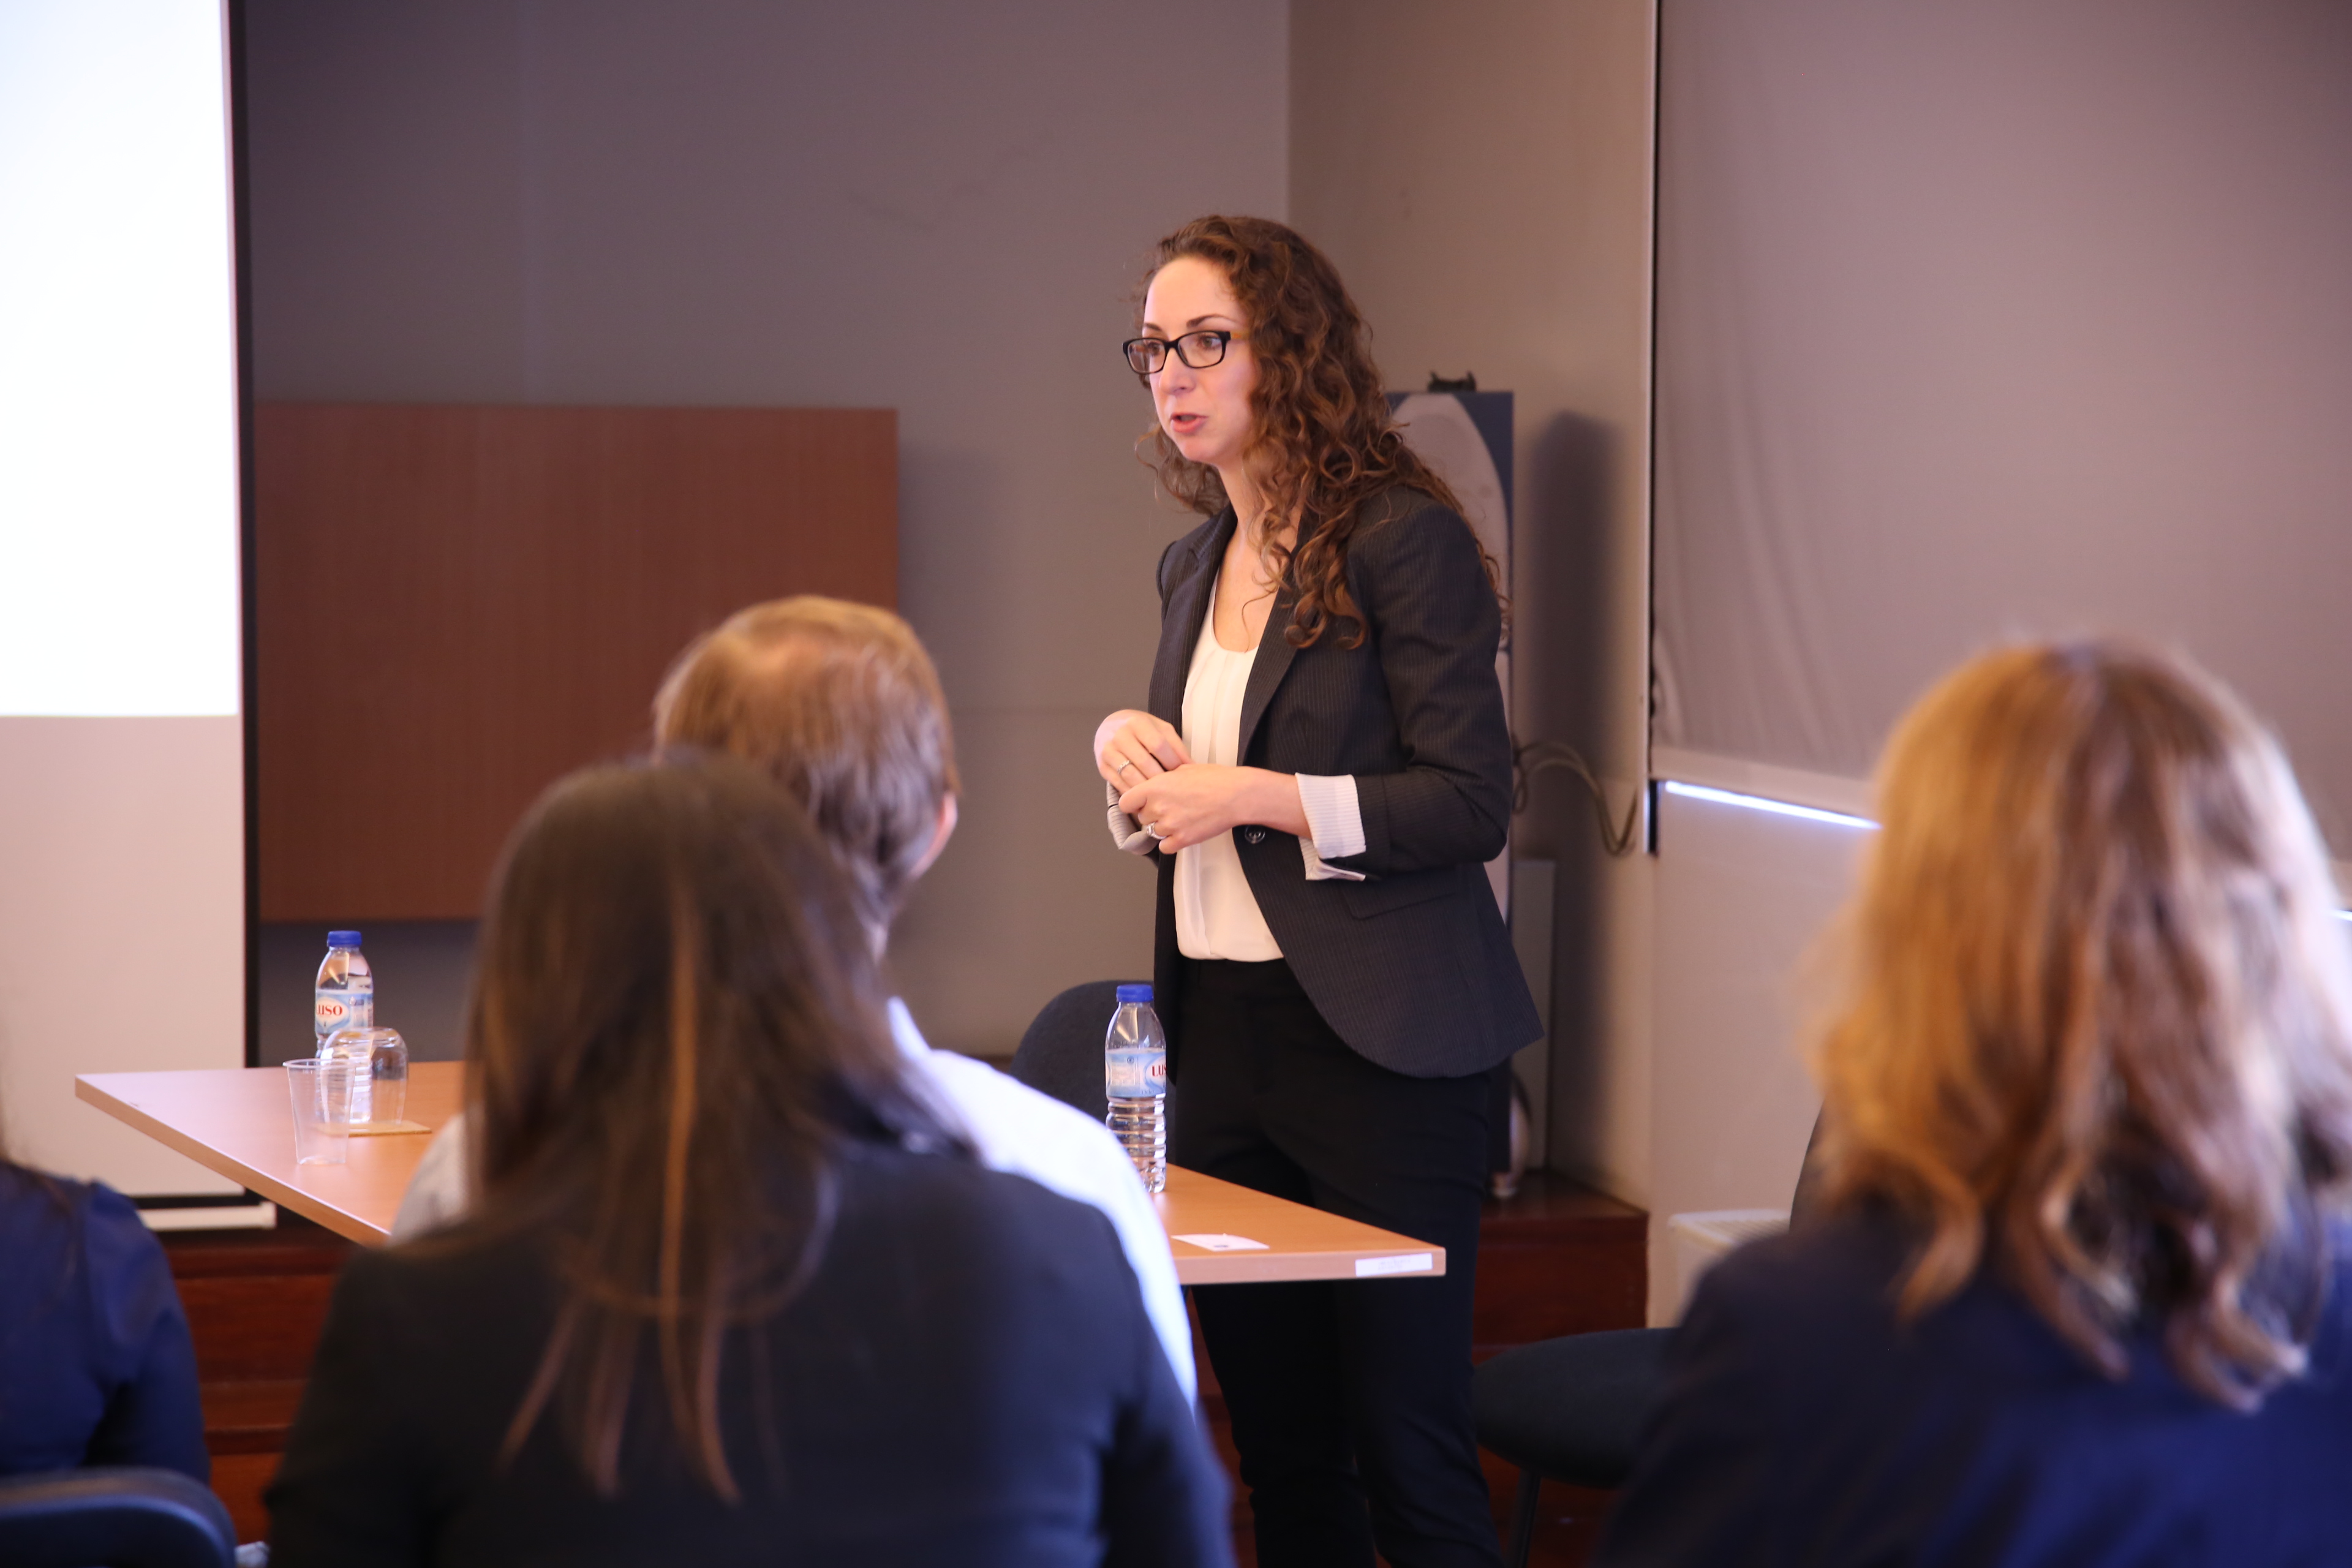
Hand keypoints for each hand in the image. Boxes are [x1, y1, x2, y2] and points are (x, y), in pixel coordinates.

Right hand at [1096, 709, 1190, 787]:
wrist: (1111, 727)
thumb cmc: (1141, 729)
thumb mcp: (1161, 729)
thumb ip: (1176, 746)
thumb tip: (1192, 767)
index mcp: (1137, 722)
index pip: (1158, 744)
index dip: (1171, 761)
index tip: (1180, 772)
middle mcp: (1120, 735)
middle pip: (1144, 762)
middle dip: (1161, 778)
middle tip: (1172, 788)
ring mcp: (1108, 751)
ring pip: (1130, 775)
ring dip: (1147, 788)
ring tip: (1160, 794)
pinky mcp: (1102, 766)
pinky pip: (1119, 783)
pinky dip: (1133, 792)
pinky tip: (1144, 796)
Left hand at [1118, 766, 1308, 853]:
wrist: (1236, 795)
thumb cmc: (1215, 779)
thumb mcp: (1184, 769)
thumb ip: (1165, 779)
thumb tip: (1157, 785)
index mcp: (1155, 787)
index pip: (1125, 802)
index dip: (1132, 803)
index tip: (1139, 803)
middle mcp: (1158, 807)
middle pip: (1141, 818)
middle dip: (1152, 814)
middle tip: (1169, 808)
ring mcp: (1169, 825)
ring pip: (1153, 832)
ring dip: (1162, 828)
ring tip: (1180, 818)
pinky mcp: (1182, 840)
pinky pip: (1165, 847)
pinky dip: (1171, 842)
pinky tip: (1182, 832)